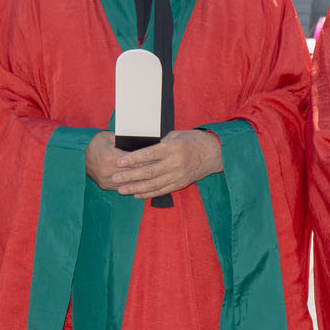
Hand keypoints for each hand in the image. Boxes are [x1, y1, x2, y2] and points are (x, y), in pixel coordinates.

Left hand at [84, 128, 221, 199]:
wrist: (214, 153)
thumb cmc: (194, 140)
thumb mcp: (177, 135)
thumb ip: (160, 142)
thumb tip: (141, 149)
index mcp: (173, 148)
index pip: (149, 154)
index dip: (133, 159)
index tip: (119, 161)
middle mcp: (175, 163)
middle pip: (148, 172)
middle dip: (130, 176)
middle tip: (115, 178)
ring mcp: (178, 175)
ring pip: (153, 184)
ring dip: (136, 188)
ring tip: (121, 189)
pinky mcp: (180, 183)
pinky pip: (162, 190)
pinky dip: (148, 194)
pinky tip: (137, 194)